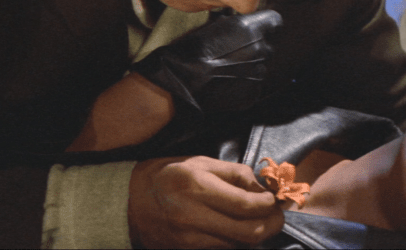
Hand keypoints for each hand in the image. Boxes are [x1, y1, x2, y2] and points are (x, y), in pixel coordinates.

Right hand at [128, 156, 284, 248]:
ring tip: (257, 222)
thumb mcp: (199, 162)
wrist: (128, 203)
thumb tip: (263, 188)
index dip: (267, 206)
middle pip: (247, 232)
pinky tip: (237, 232)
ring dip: (255, 235)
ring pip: (237, 245)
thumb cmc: (167, 176)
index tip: (273, 201)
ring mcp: (187, 237)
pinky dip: (235, 243)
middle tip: (277, 218)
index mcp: (195, 184)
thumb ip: (234, 173)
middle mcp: (191, 213)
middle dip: (271, 226)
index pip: (244, 204)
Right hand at [131, 9, 281, 122]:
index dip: (266, 24)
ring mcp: (258, 74)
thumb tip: (235, 21)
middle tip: (232, 53)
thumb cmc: (191, 50)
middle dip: (253, 48)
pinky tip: (224, 84)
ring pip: (259, 68)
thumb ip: (231, 23)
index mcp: (251, 29)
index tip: (258, 28)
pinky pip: (252, 86)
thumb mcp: (210, 25)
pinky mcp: (253, 94)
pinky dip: (242, 85)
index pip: (274, 20)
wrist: (182, 81)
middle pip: (266, 46)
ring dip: (247, 68)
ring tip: (225, 72)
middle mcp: (260, 50)